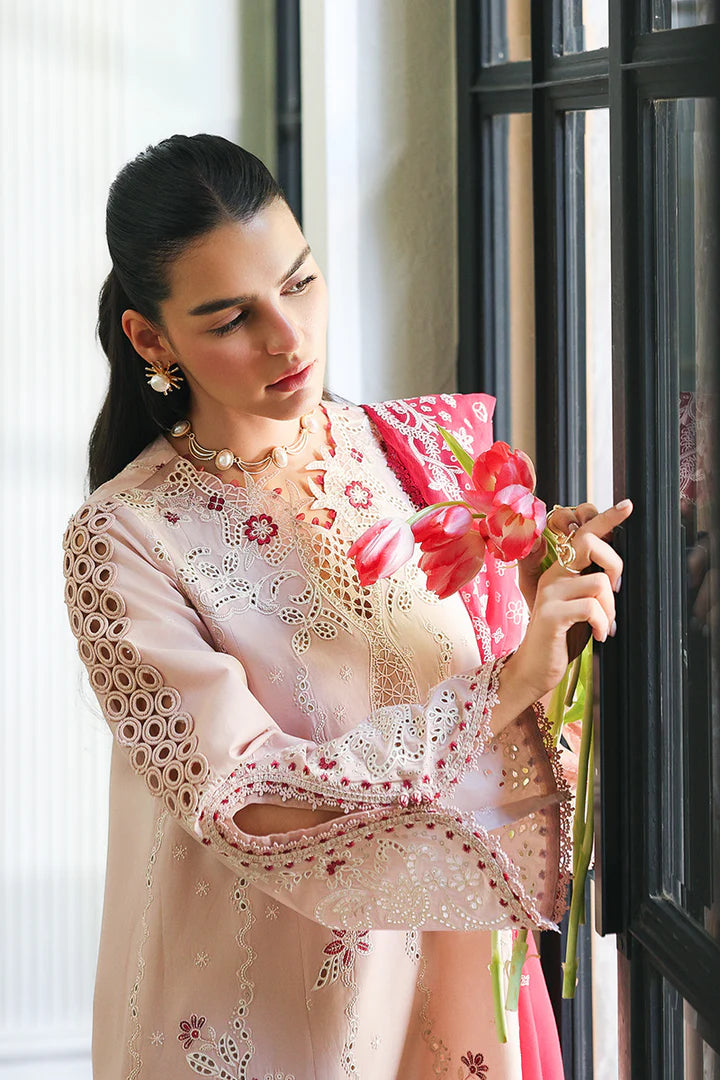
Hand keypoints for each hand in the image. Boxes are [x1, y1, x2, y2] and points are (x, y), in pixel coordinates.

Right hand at [505, 499, 632, 703]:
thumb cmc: (560, 638)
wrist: (534, 669)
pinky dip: (604, 624)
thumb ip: (590, 585)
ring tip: (605, 626)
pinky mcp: (552, 614)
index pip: (582, 534)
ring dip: (611, 609)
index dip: (606, 518)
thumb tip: (617, 573)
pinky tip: (600, 636)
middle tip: (617, 589)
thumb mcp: (578, 606)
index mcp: (560, 571)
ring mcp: (551, 594)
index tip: (628, 505)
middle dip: (615, 563)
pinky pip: (592, 608)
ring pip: (600, 582)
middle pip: (590, 543)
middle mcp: (553, 576)